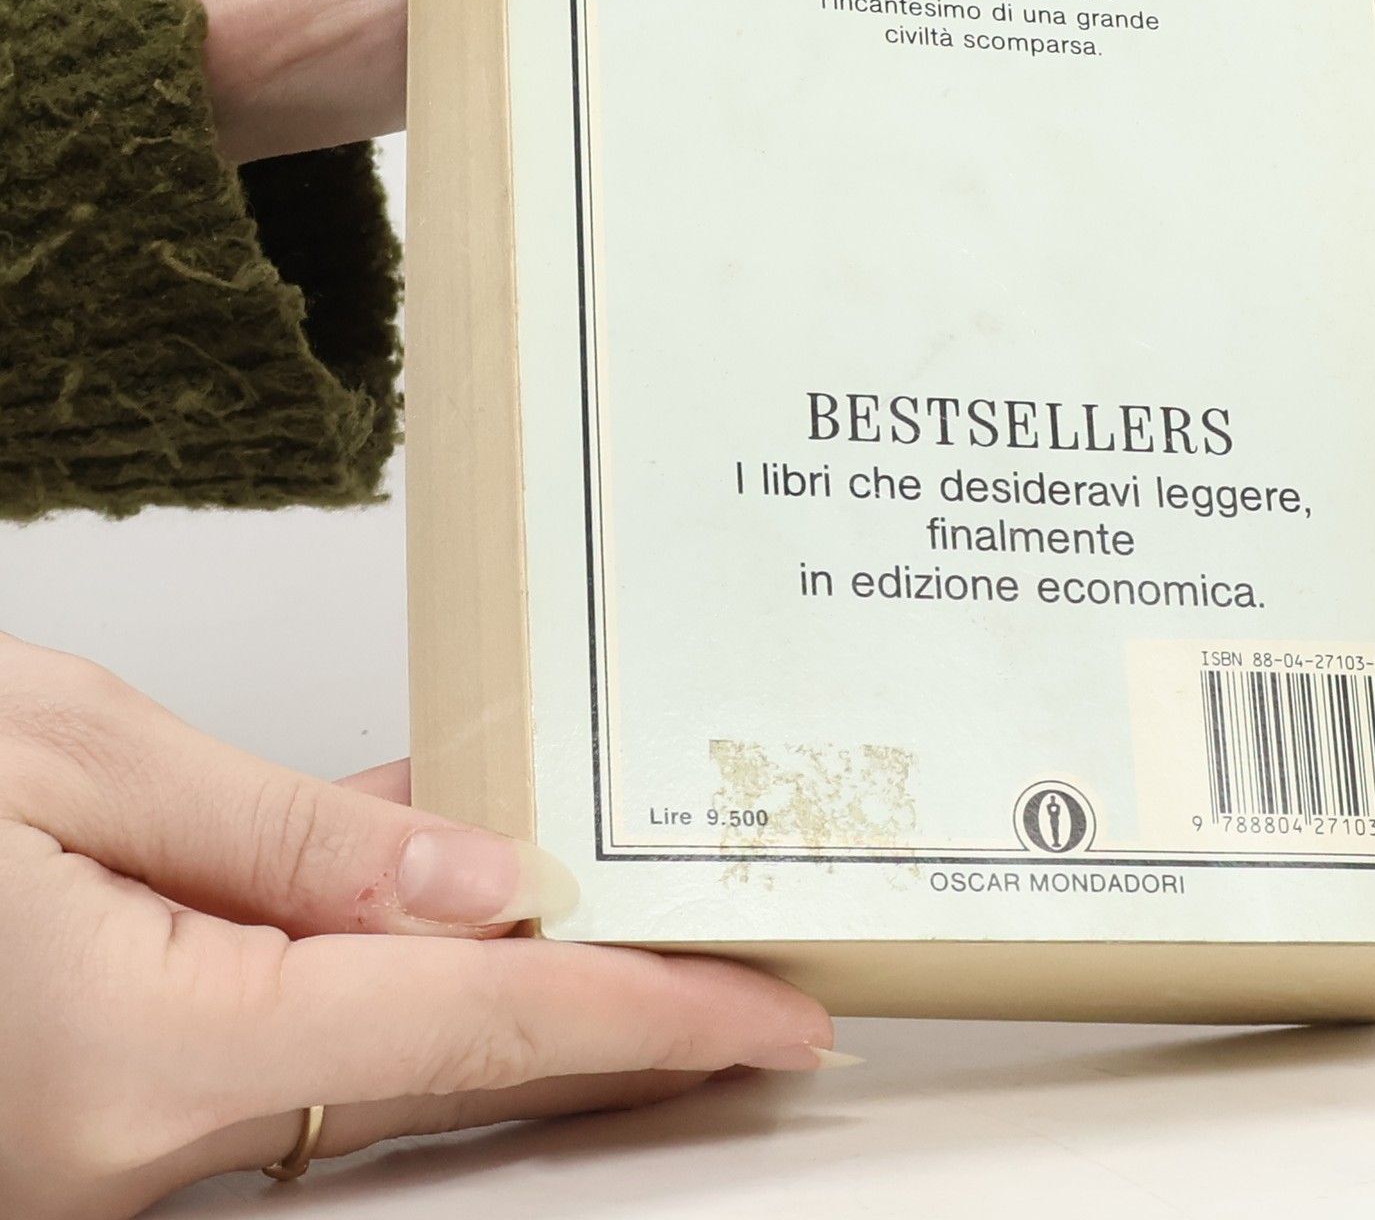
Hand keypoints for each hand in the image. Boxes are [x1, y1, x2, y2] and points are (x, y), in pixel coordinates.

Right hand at [0, 634, 839, 1219]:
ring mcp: (91, 1147)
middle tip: (753, 994)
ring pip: (357, 1060)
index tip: (772, 1012)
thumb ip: (283, 832)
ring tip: (646, 946)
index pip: (468, 1028)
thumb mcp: (59, 757)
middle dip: (606, 1032)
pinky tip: (446, 903)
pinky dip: (369, 980)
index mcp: (136, 1051)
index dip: (643, 1015)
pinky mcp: (71, 1112)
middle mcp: (119, 1143)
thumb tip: (477, 881)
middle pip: (437, 1068)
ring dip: (500, 1006)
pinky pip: (264, 1042)